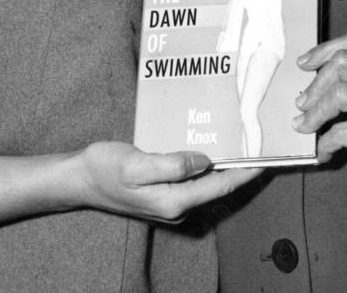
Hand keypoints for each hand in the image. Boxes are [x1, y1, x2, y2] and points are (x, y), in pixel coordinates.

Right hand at [72, 141, 259, 222]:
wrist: (79, 178)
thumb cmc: (104, 168)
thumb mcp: (137, 164)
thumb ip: (173, 164)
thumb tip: (205, 161)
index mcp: (174, 200)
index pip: (220, 185)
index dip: (246, 172)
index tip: (268, 158)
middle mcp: (176, 205)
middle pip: (218, 185)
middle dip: (240, 166)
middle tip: (260, 142)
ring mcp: (170, 200)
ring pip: (206, 181)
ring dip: (224, 163)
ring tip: (243, 142)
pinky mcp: (164, 191)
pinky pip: (193, 177)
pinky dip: (206, 163)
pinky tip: (210, 147)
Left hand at [293, 33, 346, 207]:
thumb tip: (309, 94)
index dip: (324, 49)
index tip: (303, 64)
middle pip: (342, 62)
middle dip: (315, 83)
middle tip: (302, 104)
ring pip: (340, 92)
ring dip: (315, 111)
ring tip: (304, 127)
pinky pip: (342, 131)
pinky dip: (325, 143)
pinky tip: (323, 153)